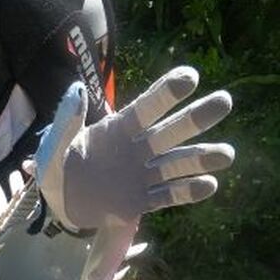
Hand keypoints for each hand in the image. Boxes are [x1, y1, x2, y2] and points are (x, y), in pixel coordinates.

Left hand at [34, 66, 234, 231]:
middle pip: (171, 131)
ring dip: (201, 156)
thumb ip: (66, 122)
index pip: (145, 108)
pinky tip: (209, 184)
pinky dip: (188, 191)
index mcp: (116, 130)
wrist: (59, 204)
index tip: (190, 75)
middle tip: (225, 101)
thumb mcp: (53, 146)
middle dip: (197, 117)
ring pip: (177, 163)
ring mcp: (143, 175)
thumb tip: (77, 89)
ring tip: (227, 153)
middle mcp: (136, 149)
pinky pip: (169, 196)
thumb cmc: (56, 168)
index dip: (166, 92)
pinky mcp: (143, 202)